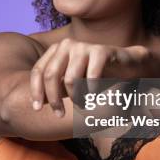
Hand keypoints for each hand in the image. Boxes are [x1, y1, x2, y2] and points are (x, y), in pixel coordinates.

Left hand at [30, 38, 149, 117]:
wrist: (126, 66)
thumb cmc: (95, 76)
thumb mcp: (71, 80)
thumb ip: (55, 87)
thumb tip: (33, 103)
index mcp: (57, 49)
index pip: (38, 71)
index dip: (35, 91)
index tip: (37, 109)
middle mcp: (67, 44)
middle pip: (50, 76)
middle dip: (53, 99)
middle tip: (59, 114)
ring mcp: (84, 46)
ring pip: (70, 80)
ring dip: (76, 98)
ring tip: (83, 104)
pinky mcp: (101, 51)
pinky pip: (90, 78)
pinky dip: (92, 92)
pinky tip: (96, 95)